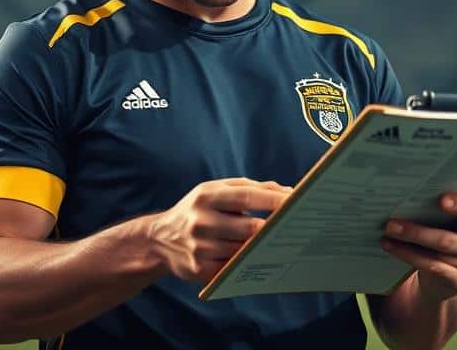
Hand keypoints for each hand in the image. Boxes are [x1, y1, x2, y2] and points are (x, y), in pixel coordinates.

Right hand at [148, 178, 291, 283]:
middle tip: (296, 227)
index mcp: (205, 196)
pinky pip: (233, 268)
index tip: (297, 201)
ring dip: (262, 247)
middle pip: (249, 227)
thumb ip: (248, 187)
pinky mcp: (200, 270)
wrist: (159, 240)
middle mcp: (200, 221)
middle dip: (273, 228)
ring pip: (243, 250)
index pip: (246, 197)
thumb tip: (286, 190)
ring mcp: (199, 248)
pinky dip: (247, 263)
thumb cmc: (197, 210)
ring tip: (281, 243)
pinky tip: (259, 259)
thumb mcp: (214, 191)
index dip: (273, 199)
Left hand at [380, 193, 456, 303]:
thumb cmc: (445, 234)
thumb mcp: (447, 222)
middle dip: (416, 231)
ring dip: (407, 245)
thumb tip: (406, 195)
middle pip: (448, 239)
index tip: (440, 199)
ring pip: (436, 255)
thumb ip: (438, 210)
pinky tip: (392, 248)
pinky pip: (432, 268)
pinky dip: (409, 256)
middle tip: (390, 224)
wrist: (446, 273)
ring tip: (387, 235)